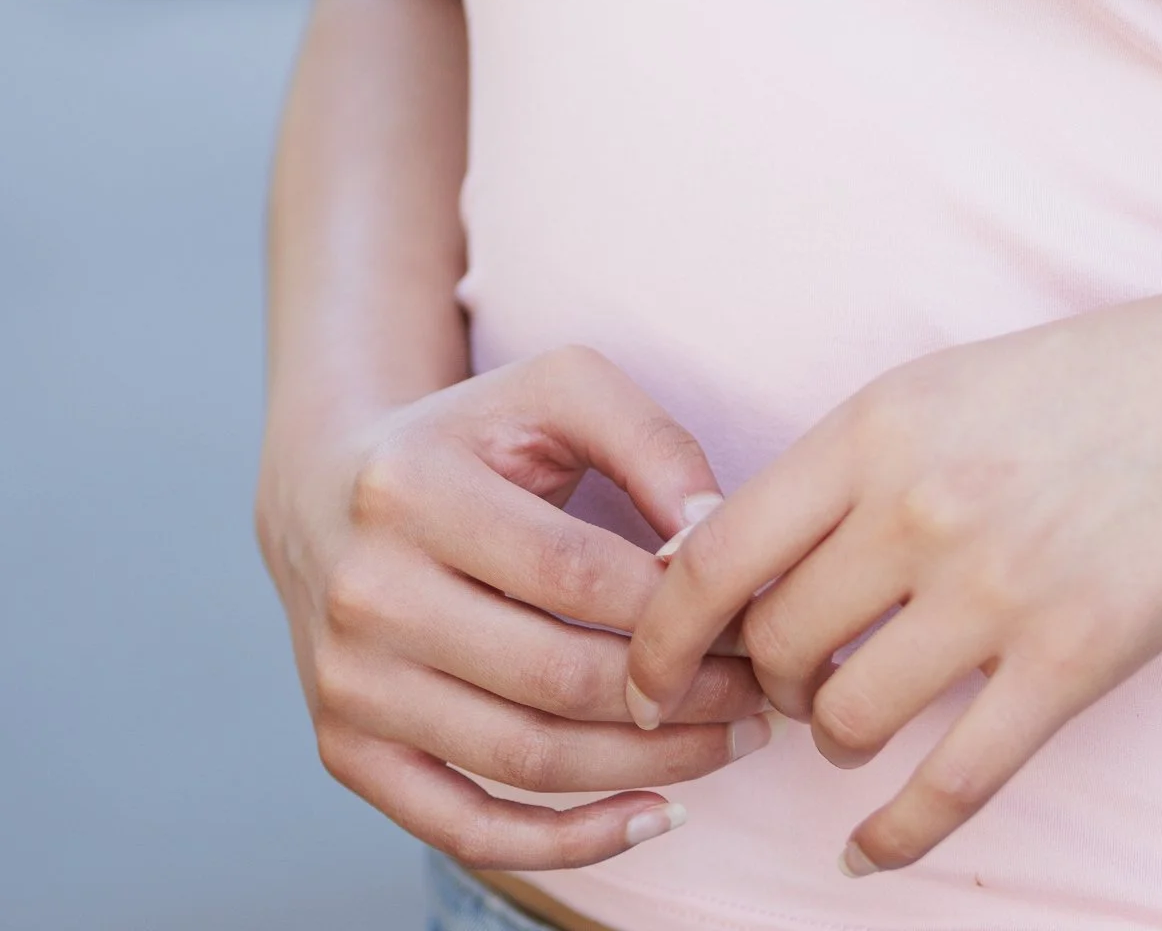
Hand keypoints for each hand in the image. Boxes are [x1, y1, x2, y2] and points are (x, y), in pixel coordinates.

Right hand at [260, 344, 771, 873]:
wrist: (329, 491)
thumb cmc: (474, 436)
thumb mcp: (558, 391)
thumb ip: (650, 442)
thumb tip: (715, 535)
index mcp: (412, 488)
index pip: (574, 573)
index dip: (677, 605)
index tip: (754, 616)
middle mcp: (366, 592)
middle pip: (553, 677)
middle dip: (679, 696)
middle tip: (761, 693)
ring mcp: (349, 683)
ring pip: (523, 759)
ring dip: (647, 767)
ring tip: (729, 744)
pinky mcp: (345, 750)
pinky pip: (464, 828)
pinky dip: (566, 842)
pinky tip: (654, 815)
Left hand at [625, 267, 1161, 874]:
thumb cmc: (1084, 385)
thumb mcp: (941, 386)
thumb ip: (843, 468)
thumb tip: (726, 561)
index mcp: (878, 424)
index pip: (715, 555)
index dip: (659, 635)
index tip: (642, 676)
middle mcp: (924, 504)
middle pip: (778, 646)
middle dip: (769, 685)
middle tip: (789, 688)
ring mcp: (1001, 587)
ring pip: (850, 719)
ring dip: (835, 741)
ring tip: (854, 726)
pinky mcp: (1072, 661)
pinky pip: (953, 784)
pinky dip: (893, 836)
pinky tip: (868, 851)